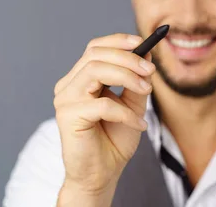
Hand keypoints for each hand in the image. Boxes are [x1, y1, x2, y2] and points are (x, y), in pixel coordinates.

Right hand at [53, 33, 155, 203]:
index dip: (118, 41)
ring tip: (146, 91)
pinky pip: (101, 104)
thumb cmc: (114, 140)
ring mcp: (65, 99)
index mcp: (80, 79)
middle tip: (150, 70)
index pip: (95, 48)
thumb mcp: (133, 105)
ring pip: (95, 70)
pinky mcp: (67, 116)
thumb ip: (137, 80)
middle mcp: (68, 85)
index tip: (143, 41)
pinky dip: (125, 112)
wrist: (102, 174)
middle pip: (95, 55)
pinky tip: (139, 125)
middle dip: (127, 58)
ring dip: (126, 77)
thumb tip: (146, 53)